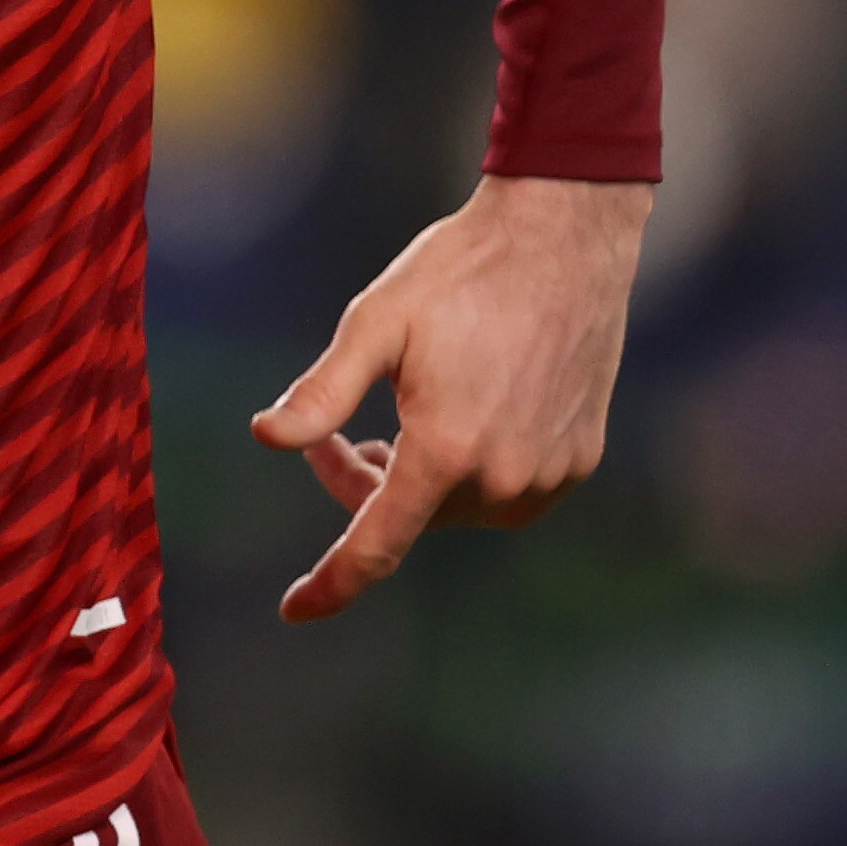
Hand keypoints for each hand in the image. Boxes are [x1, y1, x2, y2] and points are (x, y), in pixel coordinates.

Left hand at [250, 174, 649, 622]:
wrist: (564, 236)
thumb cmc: (460, 272)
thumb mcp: (375, 323)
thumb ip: (321, 394)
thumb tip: (266, 437)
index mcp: (445, 449)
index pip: (377, 544)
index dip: (333, 582)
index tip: (294, 609)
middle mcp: (503, 477)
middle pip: (411, 514)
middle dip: (363, 483)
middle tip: (341, 431)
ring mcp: (549, 472)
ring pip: (458, 506)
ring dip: (420, 478)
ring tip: (401, 425)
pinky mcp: (581, 458)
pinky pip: (509, 490)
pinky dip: (471, 470)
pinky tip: (462, 419)